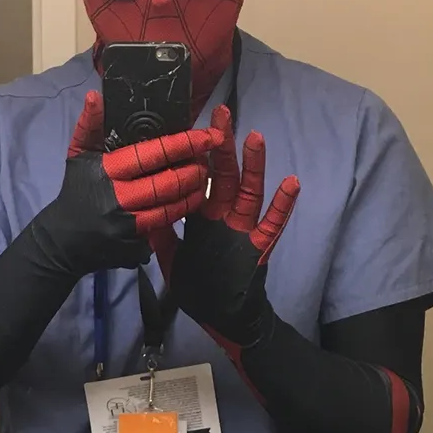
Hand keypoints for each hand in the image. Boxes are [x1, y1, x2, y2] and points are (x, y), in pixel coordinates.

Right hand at [33, 92, 223, 277]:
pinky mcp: (133, 245)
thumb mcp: (77, 156)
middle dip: (192, 170)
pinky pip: (163, 227)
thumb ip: (89, 126)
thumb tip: (96, 96)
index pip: (150, 155)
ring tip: (204, 178)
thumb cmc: (74, 192)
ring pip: (169, 208)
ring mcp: (126, 225)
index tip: (205, 136)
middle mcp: (117, 198)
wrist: (61, 242)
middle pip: (165, 183)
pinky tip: (190, 201)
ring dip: (192, 192)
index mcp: (106, 172)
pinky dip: (180, 212)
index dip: (181, 144)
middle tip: (207, 159)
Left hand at [161, 105, 299, 347]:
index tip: (189, 127)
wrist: (222, 318)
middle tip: (220, 114)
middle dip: (222, 146)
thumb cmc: (198, 288)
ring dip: (253, 166)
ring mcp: (244, 229)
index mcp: (202, 216)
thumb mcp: (171, 260)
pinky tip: (291, 183)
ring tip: (254, 138)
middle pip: (224, 175)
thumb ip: (160, 235)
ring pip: (249, 191)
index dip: (194, 155)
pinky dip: (282, 205)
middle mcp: (224, 216)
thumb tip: (141, 210)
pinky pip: (273, 223)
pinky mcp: (259, 247)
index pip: (198, 178)